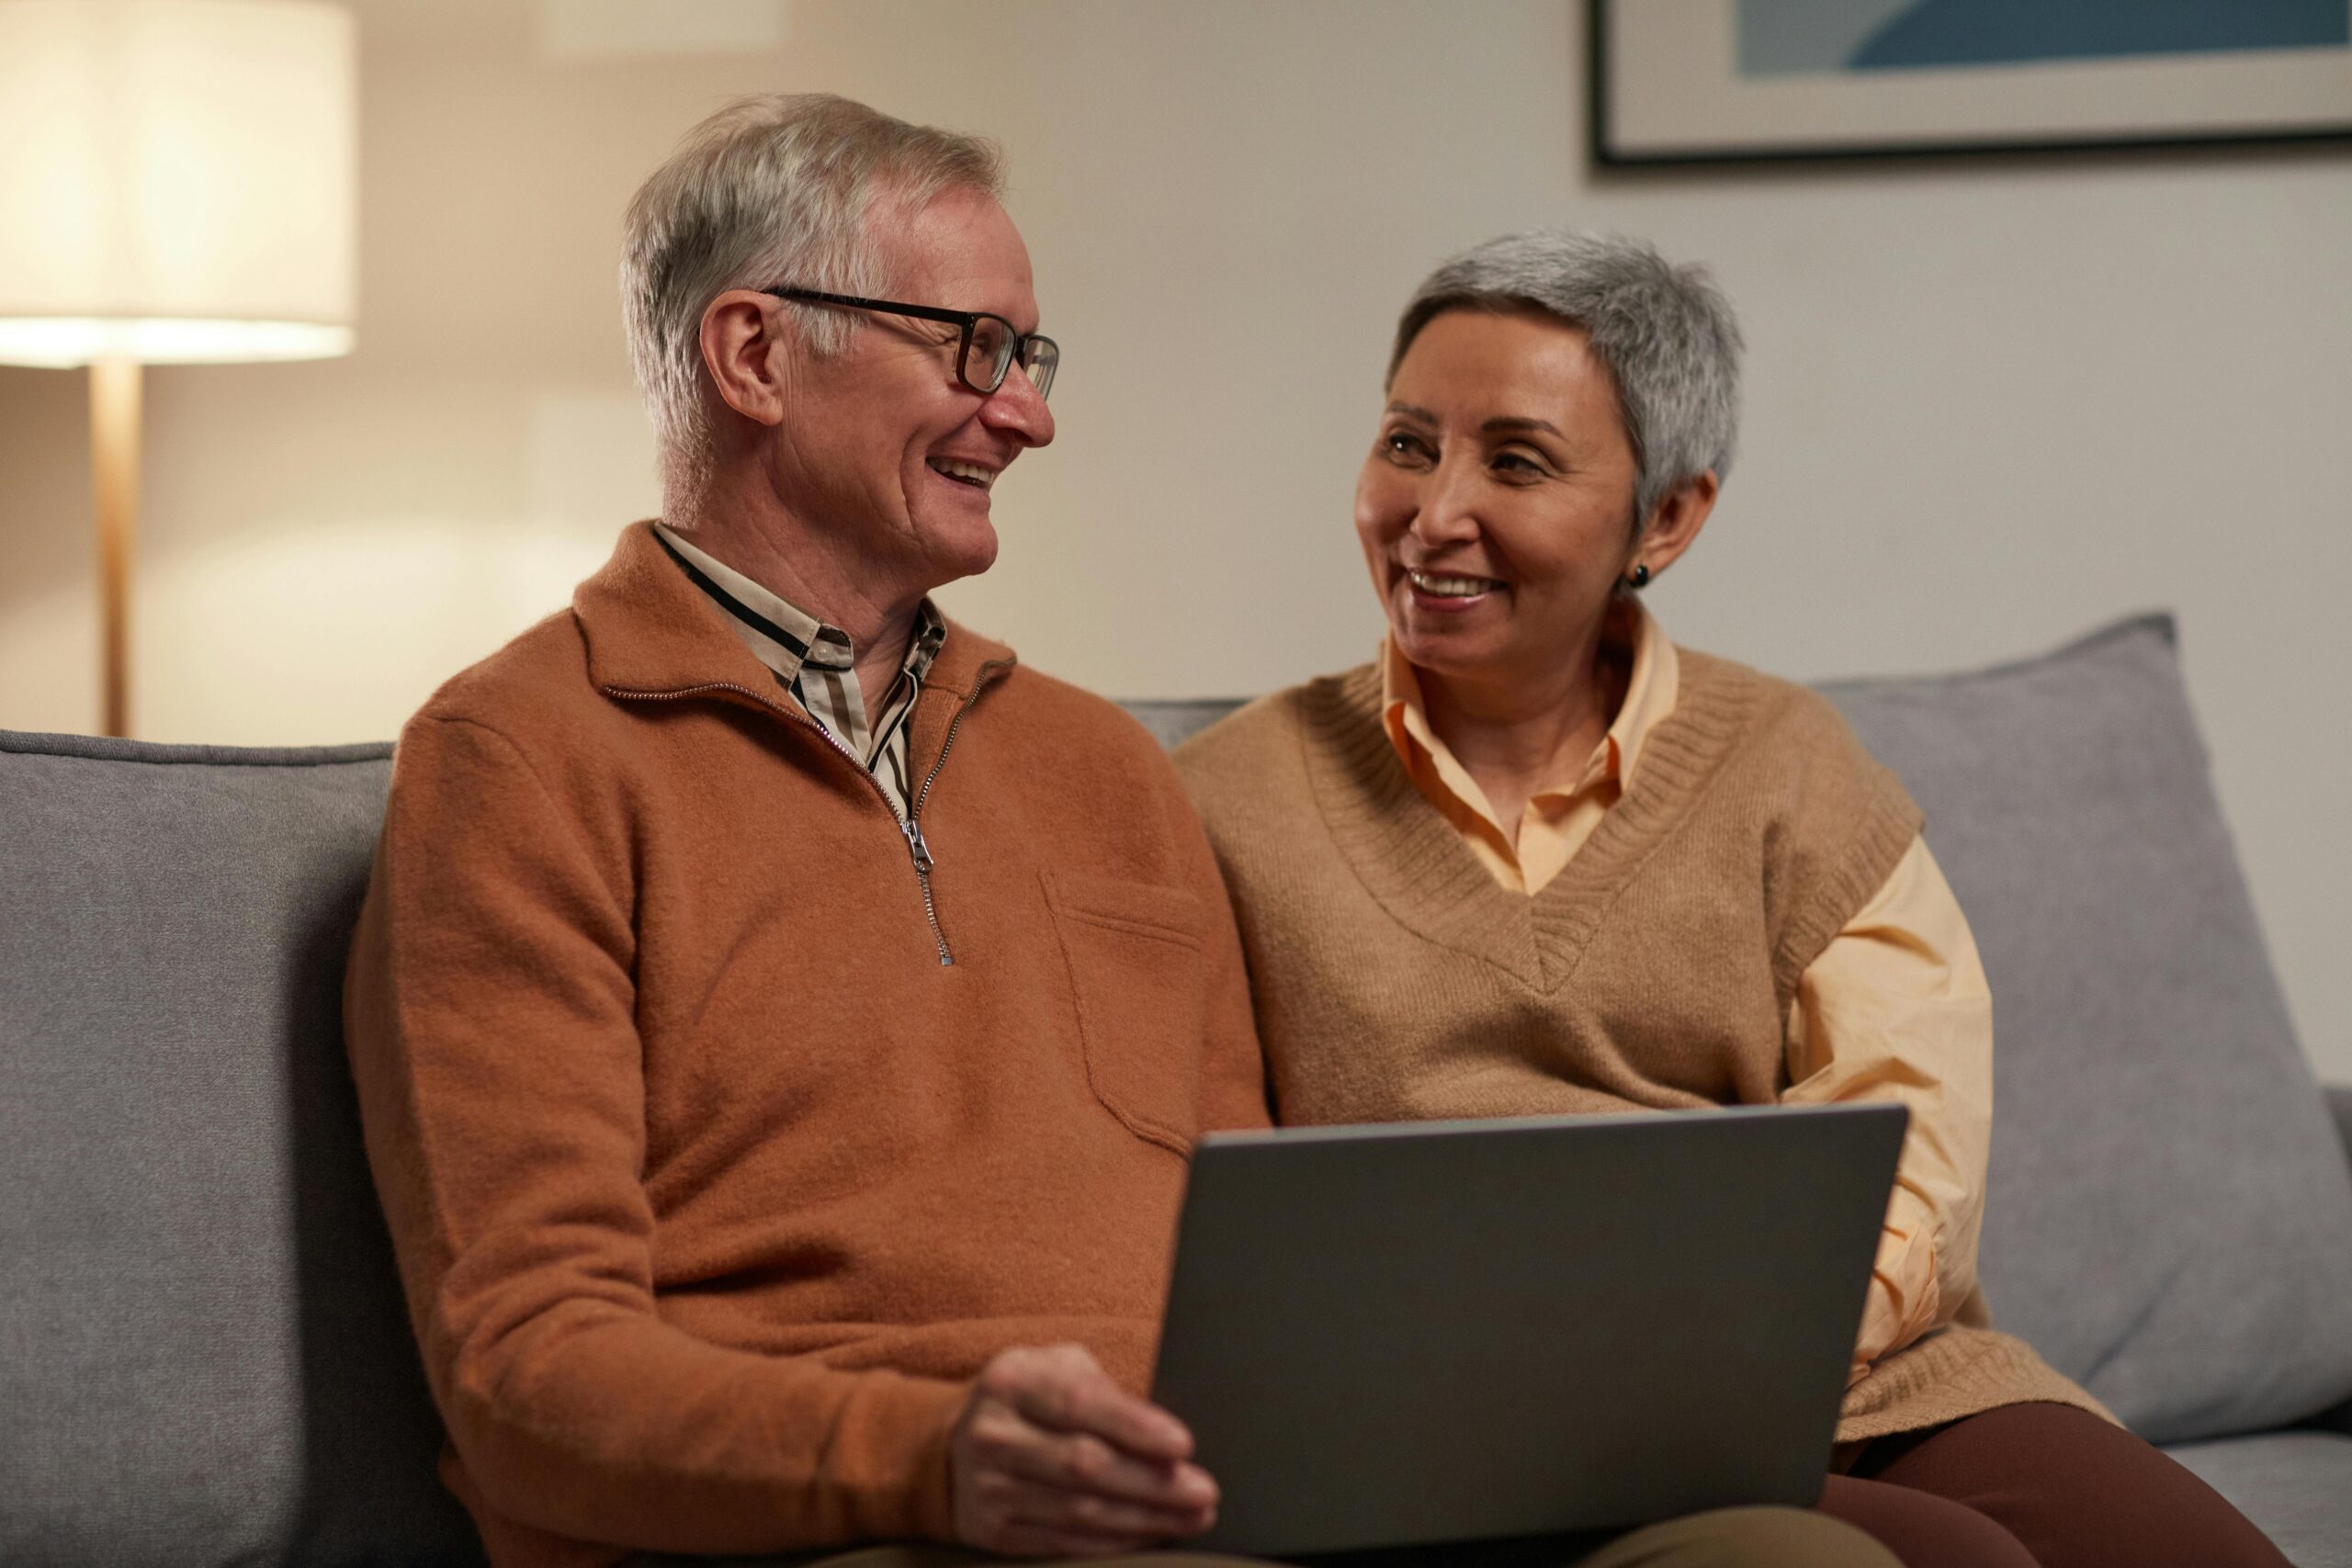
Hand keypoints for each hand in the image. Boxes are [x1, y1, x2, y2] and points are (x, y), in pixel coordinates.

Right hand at [949, 1343, 1218, 1557]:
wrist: (950, 1447)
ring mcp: (990, 1488)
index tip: (1183, 1444)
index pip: (1078, 1403)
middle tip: (1203, 1491)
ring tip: (1193, 1517)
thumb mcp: (1056, 1370)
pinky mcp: (994, 1531)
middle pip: (1083, 1465)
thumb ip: (1103, 1392)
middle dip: (1151, 1482)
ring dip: (1144, 1519)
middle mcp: (995, 1435)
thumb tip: (1165, 1433)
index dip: (1133, 1426)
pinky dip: (1114, 1543)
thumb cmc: (1029, 1400)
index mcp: (1012, 1382)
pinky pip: (1064, 1543)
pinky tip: (1151, 1534)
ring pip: (1078, 1512)